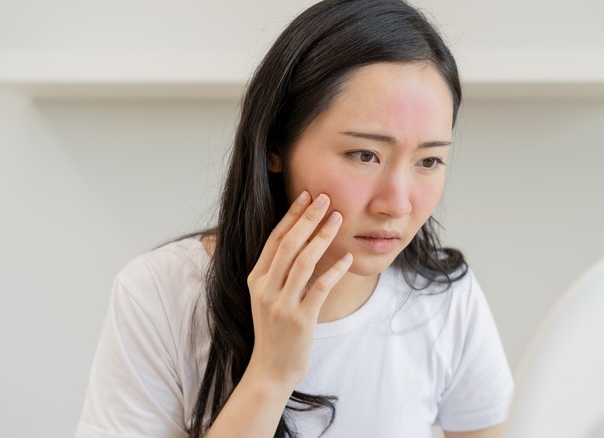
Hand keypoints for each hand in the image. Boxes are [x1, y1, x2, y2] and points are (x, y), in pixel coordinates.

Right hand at [246, 191, 351, 387]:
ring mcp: (282, 304)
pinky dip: (335, 270)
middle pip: (289, 244)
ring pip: (304, 262)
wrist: (270, 369)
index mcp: (256, 278)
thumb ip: (276, 271)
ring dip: (323, 237)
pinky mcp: (300, 319)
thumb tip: (298, 239)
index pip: (275, 239)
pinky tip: (347, 257)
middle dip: (308, 218)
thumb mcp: (266, 296)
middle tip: (326, 198)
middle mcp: (265, 288)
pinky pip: (320, 287)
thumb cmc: (273, 330)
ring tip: (339, 219)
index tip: (307, 196)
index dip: (292, 215)